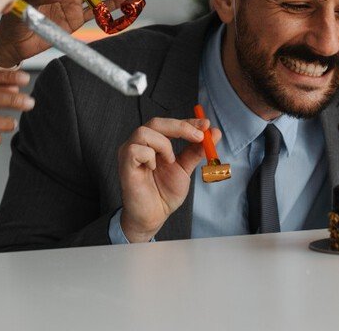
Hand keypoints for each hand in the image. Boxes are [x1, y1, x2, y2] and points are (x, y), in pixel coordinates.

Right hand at [117, 117, 218, 242]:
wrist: (154, 216)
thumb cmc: (164, 193)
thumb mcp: (185, 169)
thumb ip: (196, 151)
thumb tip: (214, 133)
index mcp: (155, 142)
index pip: (170, 124)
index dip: (188, 122)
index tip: (206, 124)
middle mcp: (141, 144)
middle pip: (156, 122)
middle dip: (180, 126)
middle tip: (199, 136)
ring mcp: (130, 152)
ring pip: (144, 132)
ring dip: (163, 144)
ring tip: (170, 160)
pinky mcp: (125, 164)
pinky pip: (135, 150)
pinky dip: (149, 156)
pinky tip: (153, 168)